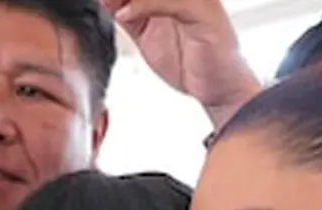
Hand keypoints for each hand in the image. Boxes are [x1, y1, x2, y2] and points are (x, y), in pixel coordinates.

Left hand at [103, 0, 261, 128]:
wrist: (218, 88)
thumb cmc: (187, 62)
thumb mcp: (146, 34)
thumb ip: (129, 13)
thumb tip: (104, 0)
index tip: (102, 2)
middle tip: (103, 1)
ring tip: (108, 2)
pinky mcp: (205, 12)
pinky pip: (172, 1)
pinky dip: (143, 6)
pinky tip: (124, 16)